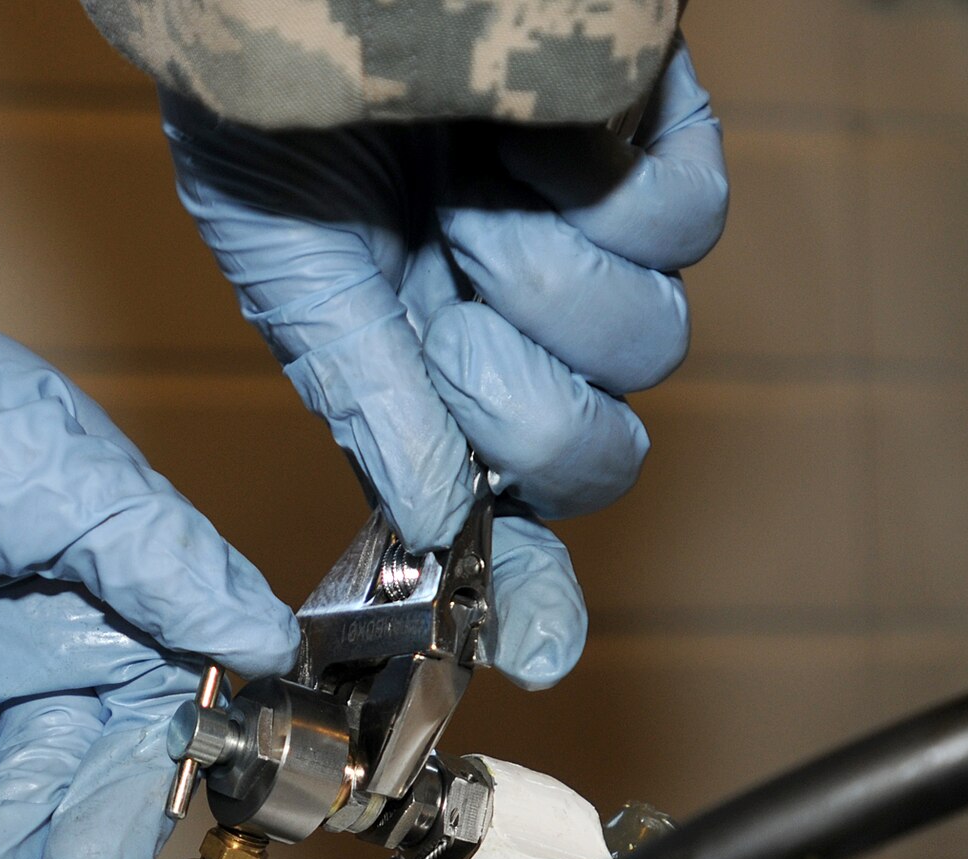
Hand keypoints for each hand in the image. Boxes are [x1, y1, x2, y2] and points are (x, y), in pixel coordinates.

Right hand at [162, 41, 725, 688]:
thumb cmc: (278, 100)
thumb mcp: (296, 265)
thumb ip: (366, 398)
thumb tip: (435, 519)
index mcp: (425, 376)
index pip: (499, 507)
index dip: (529, 586)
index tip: (544, 647)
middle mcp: (517, 326)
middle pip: (596, 451)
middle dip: (523, 401)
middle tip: (453, 306)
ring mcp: (591, 244)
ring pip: (648, 345)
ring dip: (550, 276)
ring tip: (475, 190)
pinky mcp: (654, 148)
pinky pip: (689, 221)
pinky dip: (612, 185)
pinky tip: (532, 137)